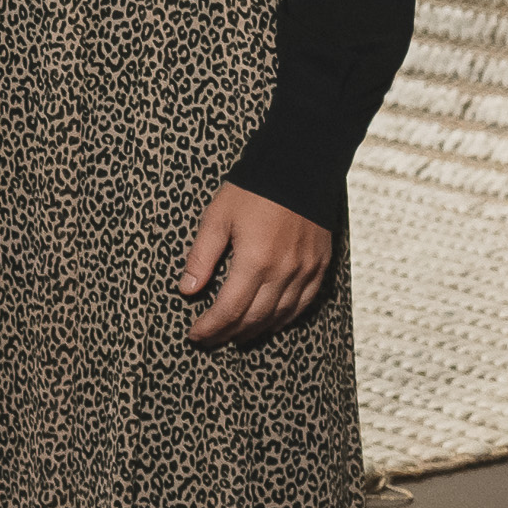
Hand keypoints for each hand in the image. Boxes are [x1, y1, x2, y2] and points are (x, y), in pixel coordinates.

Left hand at [182, 182, 335, 346]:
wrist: (300, 167)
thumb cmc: (253, 190)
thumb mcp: (217, 219)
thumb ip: (201, 257)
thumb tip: (186, 290)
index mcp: (255, 261)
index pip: (229, 309)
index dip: (210, 327)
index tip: (194, 335)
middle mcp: (284, 272)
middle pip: (255, 318)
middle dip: (229, 333)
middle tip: (210, 341)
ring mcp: (306, 270)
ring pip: (280, 315)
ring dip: (256, 330)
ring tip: (236, 336)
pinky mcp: (320, 265)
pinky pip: (304, 303)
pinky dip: (285, 317)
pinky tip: (271, 322)